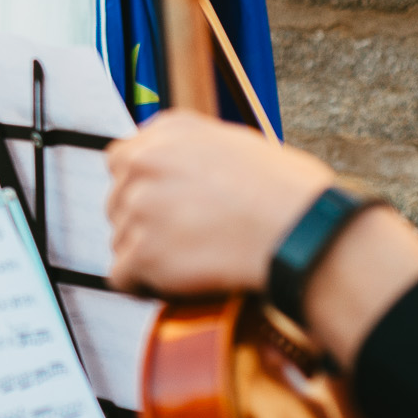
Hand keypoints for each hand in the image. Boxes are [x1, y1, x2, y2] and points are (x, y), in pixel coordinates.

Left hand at [106, 111, 332, 297]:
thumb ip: (193, 154)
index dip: (142, 189)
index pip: (122, 161)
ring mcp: (139, 206)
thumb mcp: (237, 144)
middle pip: (117, 202)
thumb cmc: (289, 194)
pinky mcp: (143, 251)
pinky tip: (175, 284)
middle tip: (184, 239)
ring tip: (194, 261)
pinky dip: (144, 285)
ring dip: (148, 255)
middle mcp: (144, 162)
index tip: (162, 208)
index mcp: (168, 131)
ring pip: (120, 240)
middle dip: (144, 223)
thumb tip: (177, 175)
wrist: (301, 231)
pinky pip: (122, 276)